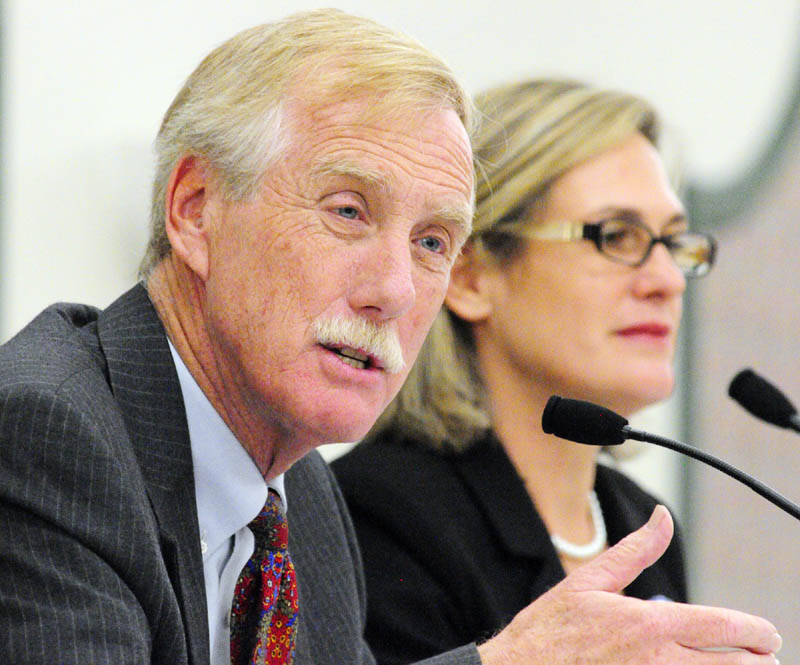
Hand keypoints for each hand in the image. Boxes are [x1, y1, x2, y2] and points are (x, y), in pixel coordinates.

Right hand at [477, 505, 781, 663]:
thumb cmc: (549, 630)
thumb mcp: (589, 580)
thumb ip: (636, 550)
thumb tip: (662, 516)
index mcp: (648, 624)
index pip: (723, 628)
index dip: (756, 631)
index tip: (768, 635)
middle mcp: (658, 663)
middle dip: (758, 663)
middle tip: (765, 658)